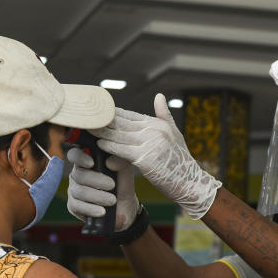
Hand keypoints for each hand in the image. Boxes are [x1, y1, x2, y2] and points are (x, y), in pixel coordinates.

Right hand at [66, 147, 140, 230]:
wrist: (124, 208)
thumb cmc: (122, 186)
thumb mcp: (125, 173)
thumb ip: (121, 163)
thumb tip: (110, 161)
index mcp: (86, 162)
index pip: (74, 154)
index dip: (80, 157)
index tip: (92, 163)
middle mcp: (77, 175)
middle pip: (79, 175)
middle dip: (96, 181)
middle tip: (112, 185)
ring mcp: (74, 190)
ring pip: (79, 191)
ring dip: (97, 196)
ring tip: (112, 200)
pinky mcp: (73, 206)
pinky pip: (78, 206)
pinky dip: (91, 209)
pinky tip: (102, 211)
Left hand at [91, 93, 221, 218]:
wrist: (190, 182)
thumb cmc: (181, 161)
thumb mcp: (175, 134)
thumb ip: (164, 115)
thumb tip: (159, 95)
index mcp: (158, 124)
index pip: (130, 115)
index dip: (112, 115)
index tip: (97, 113)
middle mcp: (154, 130)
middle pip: (122, 123)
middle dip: (103, 122)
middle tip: (86, 118)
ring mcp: (150, 144)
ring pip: (120, 136)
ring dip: (102, 133)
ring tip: (88, 129)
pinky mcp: (145, 159)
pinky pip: (122, 151)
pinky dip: (110, 147)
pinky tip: (99, 144)